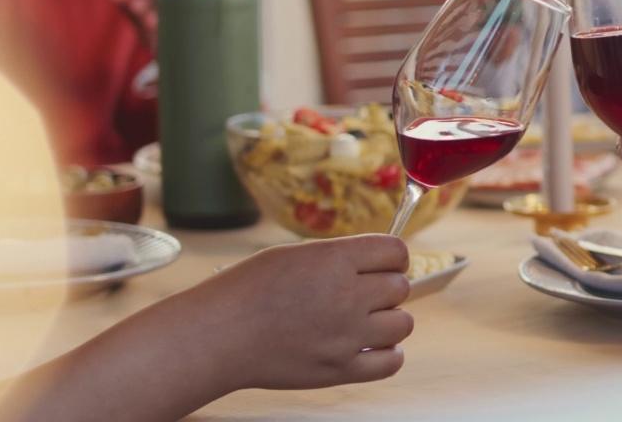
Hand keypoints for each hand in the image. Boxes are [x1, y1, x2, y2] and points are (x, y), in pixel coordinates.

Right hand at [186, 234, 413, 391]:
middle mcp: (347, 296)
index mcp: (336, 260)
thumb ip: (339, 258)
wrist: (218, 335)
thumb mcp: (296, 255)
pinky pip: (391, 361)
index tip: (382, 265)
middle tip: (363, 294)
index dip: (391, 257)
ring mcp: (347, 335)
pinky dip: (387, 354)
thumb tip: (373, 263)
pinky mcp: (341, 369)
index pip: (395, 251)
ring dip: (389, 321)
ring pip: (403, 323)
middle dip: (386, 288)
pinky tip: (369, 346)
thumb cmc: (247, 291)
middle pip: (401, 286)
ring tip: (364, 321)